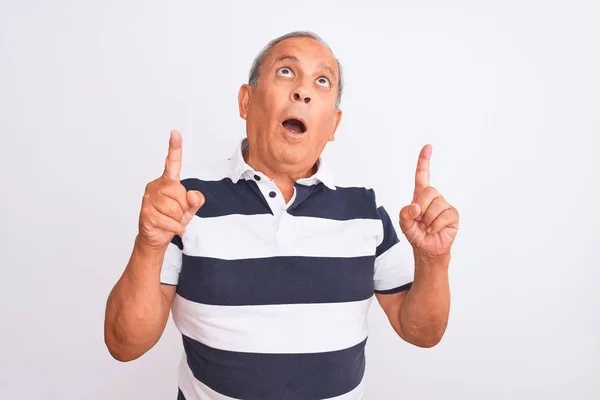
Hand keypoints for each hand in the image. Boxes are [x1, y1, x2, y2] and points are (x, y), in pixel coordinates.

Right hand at [137, 130, 204, 250]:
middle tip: (177, 213)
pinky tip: (169, 228)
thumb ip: (196, 200)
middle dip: (183, 206)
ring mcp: (149, 199)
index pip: (172, 163)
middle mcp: (156, 186)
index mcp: (168, 182)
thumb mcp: (190, 209)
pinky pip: (169, 221)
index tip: (175, 133)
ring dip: (178, 218)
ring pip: (174, 208)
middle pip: (178, 192)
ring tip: (171, 220)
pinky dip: (175, 228)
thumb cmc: (172, 219)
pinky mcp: (145, 213)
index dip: (174, 148)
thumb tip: (192, 194)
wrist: (156, 237)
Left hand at [399, 145, 458, 258]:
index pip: (422, 175)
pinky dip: (436, 225)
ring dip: (428, 220)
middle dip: (421, 207)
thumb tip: (416, 207)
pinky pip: (444, 215)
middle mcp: (434, 198)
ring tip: (427, 227)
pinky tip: (434, 230)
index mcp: (420, 196)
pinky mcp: (453, 215)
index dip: (424, 161)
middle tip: (420, 220)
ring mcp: (444, 205)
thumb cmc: (416, 233)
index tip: (428, 147)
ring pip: (436, 205)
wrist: (427, 249)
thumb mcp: (404, 223)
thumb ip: (405, 214)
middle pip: (428, 191)